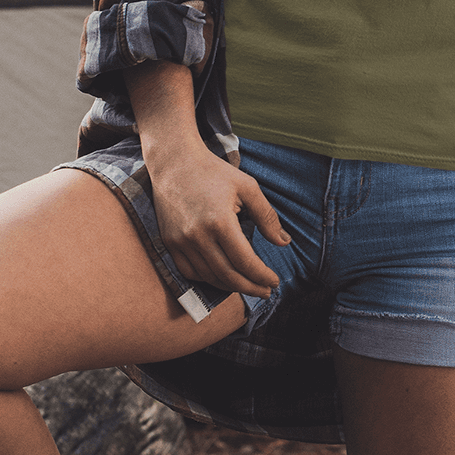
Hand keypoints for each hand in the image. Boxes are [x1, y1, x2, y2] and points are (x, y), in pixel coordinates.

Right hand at [149, 147, 290, 299]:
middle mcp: (197, 235)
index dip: (262, 276)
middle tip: (266, 291)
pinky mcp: (169, 243)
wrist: (174, 163)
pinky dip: (208, 279)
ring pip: (209, 277)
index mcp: (220, 221)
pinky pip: (189, 272)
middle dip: (250, 287)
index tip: (274, 281)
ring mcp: (180, 242)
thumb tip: (284, 243)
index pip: (245, 261)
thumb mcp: (247, 187)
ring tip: (248, 285)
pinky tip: (223, 278)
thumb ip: (267, 216)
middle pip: (228, 275)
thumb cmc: (214, 172)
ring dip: (231, 286)